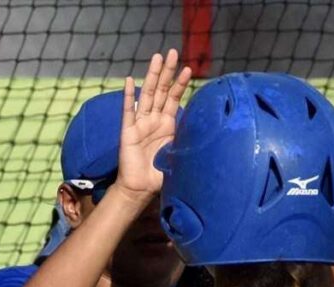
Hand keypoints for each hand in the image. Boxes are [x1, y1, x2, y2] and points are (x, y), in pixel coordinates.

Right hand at [112, 49, 190, 204]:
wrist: (141, 188)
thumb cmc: (160, 173)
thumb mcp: (180, 154)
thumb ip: (187, 140)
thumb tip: (205, 130)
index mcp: (168, 123)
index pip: (174, 98)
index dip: (180, 83)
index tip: (188, 69)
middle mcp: (154, 119)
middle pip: (161, 89)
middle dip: (167, 71)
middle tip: (172, 52)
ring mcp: (140, 123)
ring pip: (147, 94)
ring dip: (151, 75)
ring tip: (157, 57)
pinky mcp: (128, 131)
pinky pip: (128, 110)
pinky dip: (129, 96)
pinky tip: (129, 80)